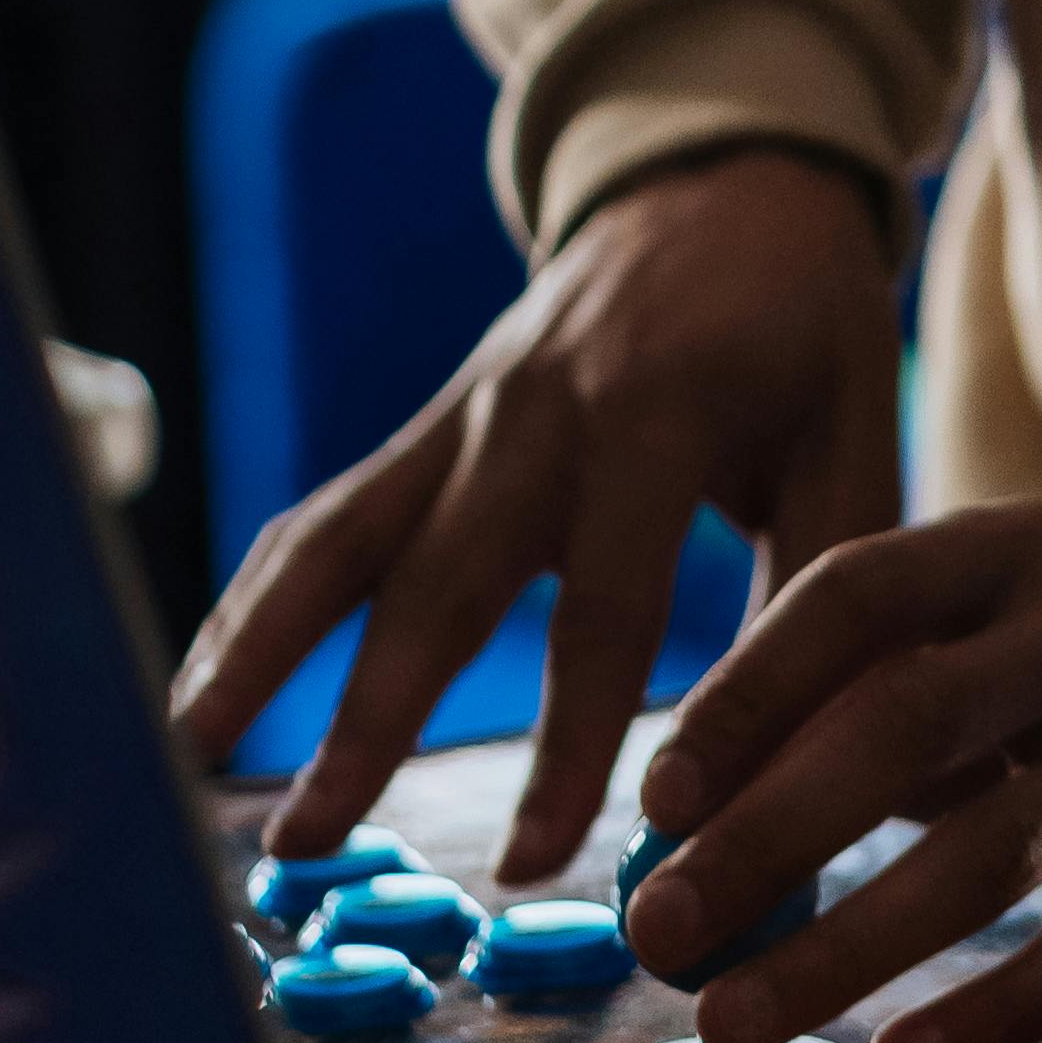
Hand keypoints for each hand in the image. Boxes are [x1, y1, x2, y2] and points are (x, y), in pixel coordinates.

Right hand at [167, 147, 901, 881]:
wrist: (727, 181)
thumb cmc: (805, 327)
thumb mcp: (855, 430)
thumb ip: (825, 590)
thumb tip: (815, 762)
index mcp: (657, 414)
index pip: (603, 602)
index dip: (570, 738)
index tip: (536, 861)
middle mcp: (535, 412)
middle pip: (438, 580)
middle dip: (367, 717)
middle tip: (308, 840)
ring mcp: (462, 413)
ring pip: (342, 538)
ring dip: (260, 649)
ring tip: (186, 762)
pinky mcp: (425, 429)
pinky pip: (326, 515)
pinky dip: (256, 599)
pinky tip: (199, 691)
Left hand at [619, 507, 1041, 1042]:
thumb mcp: (967, 629)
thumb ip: (838, 700)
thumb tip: (668, 830)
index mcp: (1009, 548)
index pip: (861, 592)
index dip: (750, 692)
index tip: (655, 797)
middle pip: (914, 720)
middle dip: (770, 834)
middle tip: (658, 932)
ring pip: (995, 853)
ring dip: (846, 948)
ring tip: (727, 1025)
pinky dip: (986, 1016)